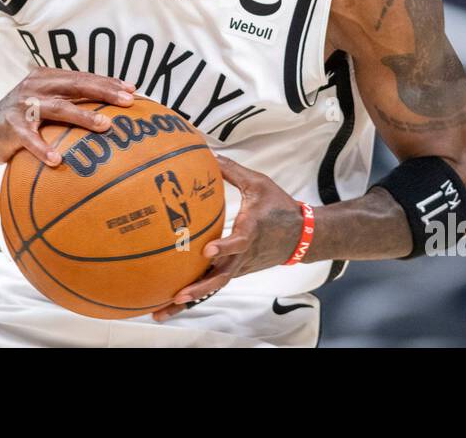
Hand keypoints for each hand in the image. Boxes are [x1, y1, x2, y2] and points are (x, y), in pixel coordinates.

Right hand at [0, 68, 134, 166]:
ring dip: (84, 116)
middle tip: (128, 102)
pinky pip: (30, 138)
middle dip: (104, 92)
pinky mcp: (10, 125)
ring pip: (58, 107)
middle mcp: (36, 86)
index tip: (133, 91)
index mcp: (47, 77)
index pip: (83, 77)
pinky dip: (43, 149)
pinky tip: (58, 161)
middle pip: (76, 85)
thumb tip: (109, 116)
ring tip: (105, 127)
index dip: (109, 83)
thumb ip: (69, 105)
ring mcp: (22, 104)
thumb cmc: (20, 121)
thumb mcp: (44, 106)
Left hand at [153, 155, 302, 320]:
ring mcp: (240, 266)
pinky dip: (195, 294)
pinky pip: (214, 283)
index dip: (223, 248)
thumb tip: (209, 154)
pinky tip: (171, 301)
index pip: (238, 244)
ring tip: (162, 311)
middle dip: (198, 288)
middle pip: (220, 278)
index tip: (207, 250)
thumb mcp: (259, 184)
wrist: (302, 235)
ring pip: (213, 286)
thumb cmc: (279, 207)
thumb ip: (233, 171)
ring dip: (190, 299)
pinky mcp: (237, 271)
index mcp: (251, 232)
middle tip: (177, 294)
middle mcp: (244, 255)